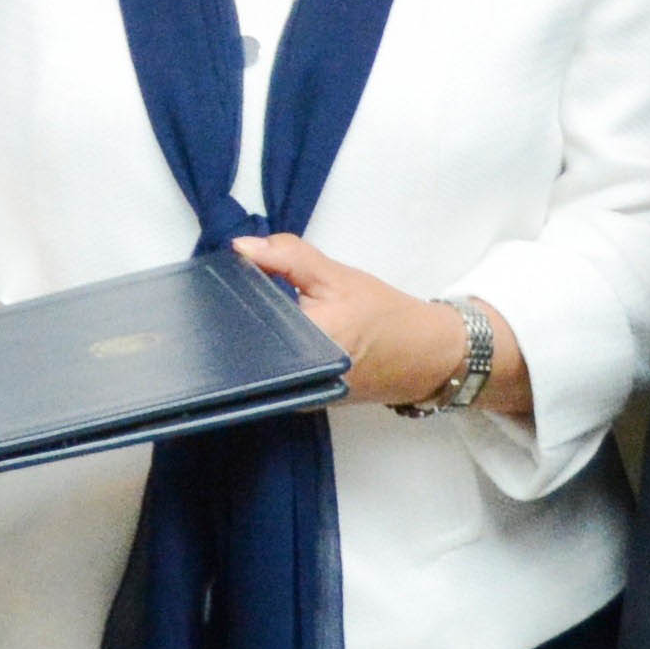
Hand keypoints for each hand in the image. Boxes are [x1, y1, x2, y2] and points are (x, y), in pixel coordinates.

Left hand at [233, 237, 517, 415]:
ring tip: (250, 307)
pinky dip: (268, 351)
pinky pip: (272, 373)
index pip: (246, 325)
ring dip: (250, 335)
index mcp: (304, 347)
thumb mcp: (336, 276)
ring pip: (256, 362)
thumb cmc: (382, 314)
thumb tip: (240, 247)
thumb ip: (288, 257)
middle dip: (236, 318)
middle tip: (236, 290)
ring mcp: (297, 398)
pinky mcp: (302, 401)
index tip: (225, 278)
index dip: (230, 300)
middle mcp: (295, 382)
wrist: (423, 356)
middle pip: (245, 347)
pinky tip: (270, 331)